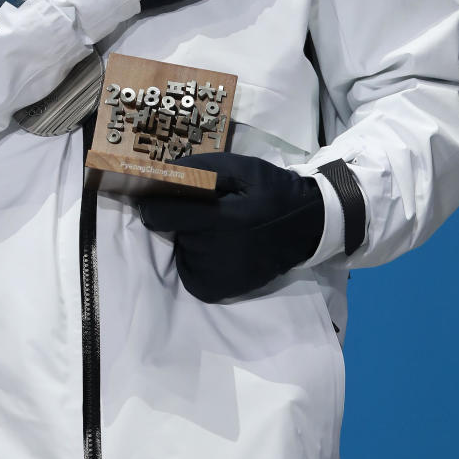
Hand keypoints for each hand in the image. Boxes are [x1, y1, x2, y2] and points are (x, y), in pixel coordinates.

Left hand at [139, 153, 323, 300]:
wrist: (305, 228)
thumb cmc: (269, 191)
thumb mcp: (241, 168)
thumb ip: (200, 168)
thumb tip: (161, 171)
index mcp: (223, 218)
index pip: (163, 214)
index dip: (153, 203)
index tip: (153, 196)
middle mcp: (216, 251)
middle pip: (173, 231)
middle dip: (183, 219)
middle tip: (210, 212)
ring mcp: (215, 275)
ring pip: (182, 249)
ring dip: (192, 239)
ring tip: (222, 231)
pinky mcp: (215, 290)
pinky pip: (189, 269)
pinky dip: (197, 258)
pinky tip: (221, 248)